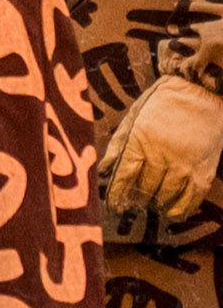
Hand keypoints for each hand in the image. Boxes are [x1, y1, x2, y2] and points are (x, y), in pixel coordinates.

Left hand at [106, 75, 222, 240]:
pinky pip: (192, 198)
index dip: (117, 194)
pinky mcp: (204, 170)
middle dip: (136, 199)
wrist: (199, 93)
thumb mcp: (133, 118)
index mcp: (140, 142)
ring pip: (166, 196)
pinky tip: (172, 213)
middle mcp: (162, 156)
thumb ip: (118, 144)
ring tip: (151, 205)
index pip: (124, 175)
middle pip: (145, 188)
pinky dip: (181, 209)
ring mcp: (184, 165)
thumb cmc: (161, 104)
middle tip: (132, 204)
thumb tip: (103, 170)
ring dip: (156, 204)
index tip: (113, 205)